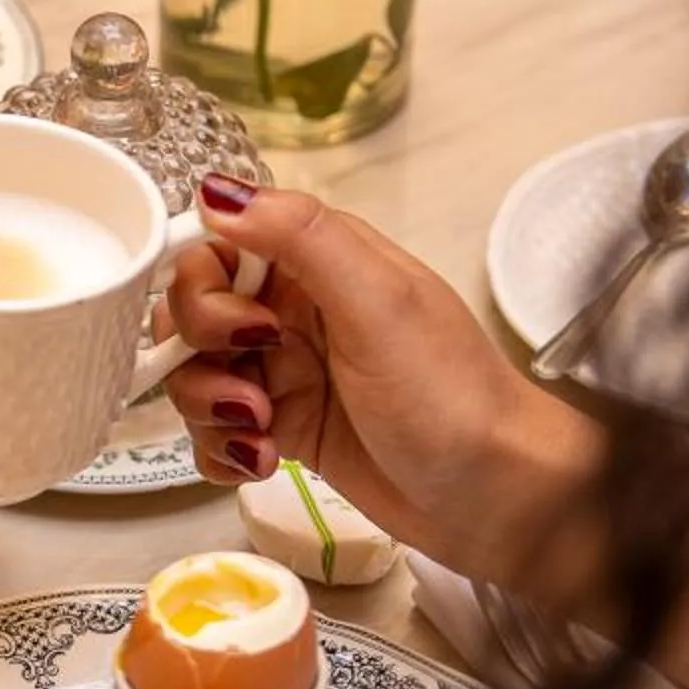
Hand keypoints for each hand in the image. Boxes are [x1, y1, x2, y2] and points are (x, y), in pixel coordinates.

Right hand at [167, 176, 598, 587]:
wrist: (496, 496)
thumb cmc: (453, 396)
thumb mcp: (380, 302)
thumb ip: (300, 238)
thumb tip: (218, 192)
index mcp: (320, 262)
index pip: (218, 245)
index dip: (203, 286)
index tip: (238, 326)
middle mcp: (296, 309)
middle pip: (193, 310)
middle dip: (202, 353)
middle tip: (252, 390)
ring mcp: (287, 370)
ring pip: (195, 372)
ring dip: (209, 409)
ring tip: (262, 434)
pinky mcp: (284, 427)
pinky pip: (214, 430)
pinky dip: (221, 450)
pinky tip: (261, 462)